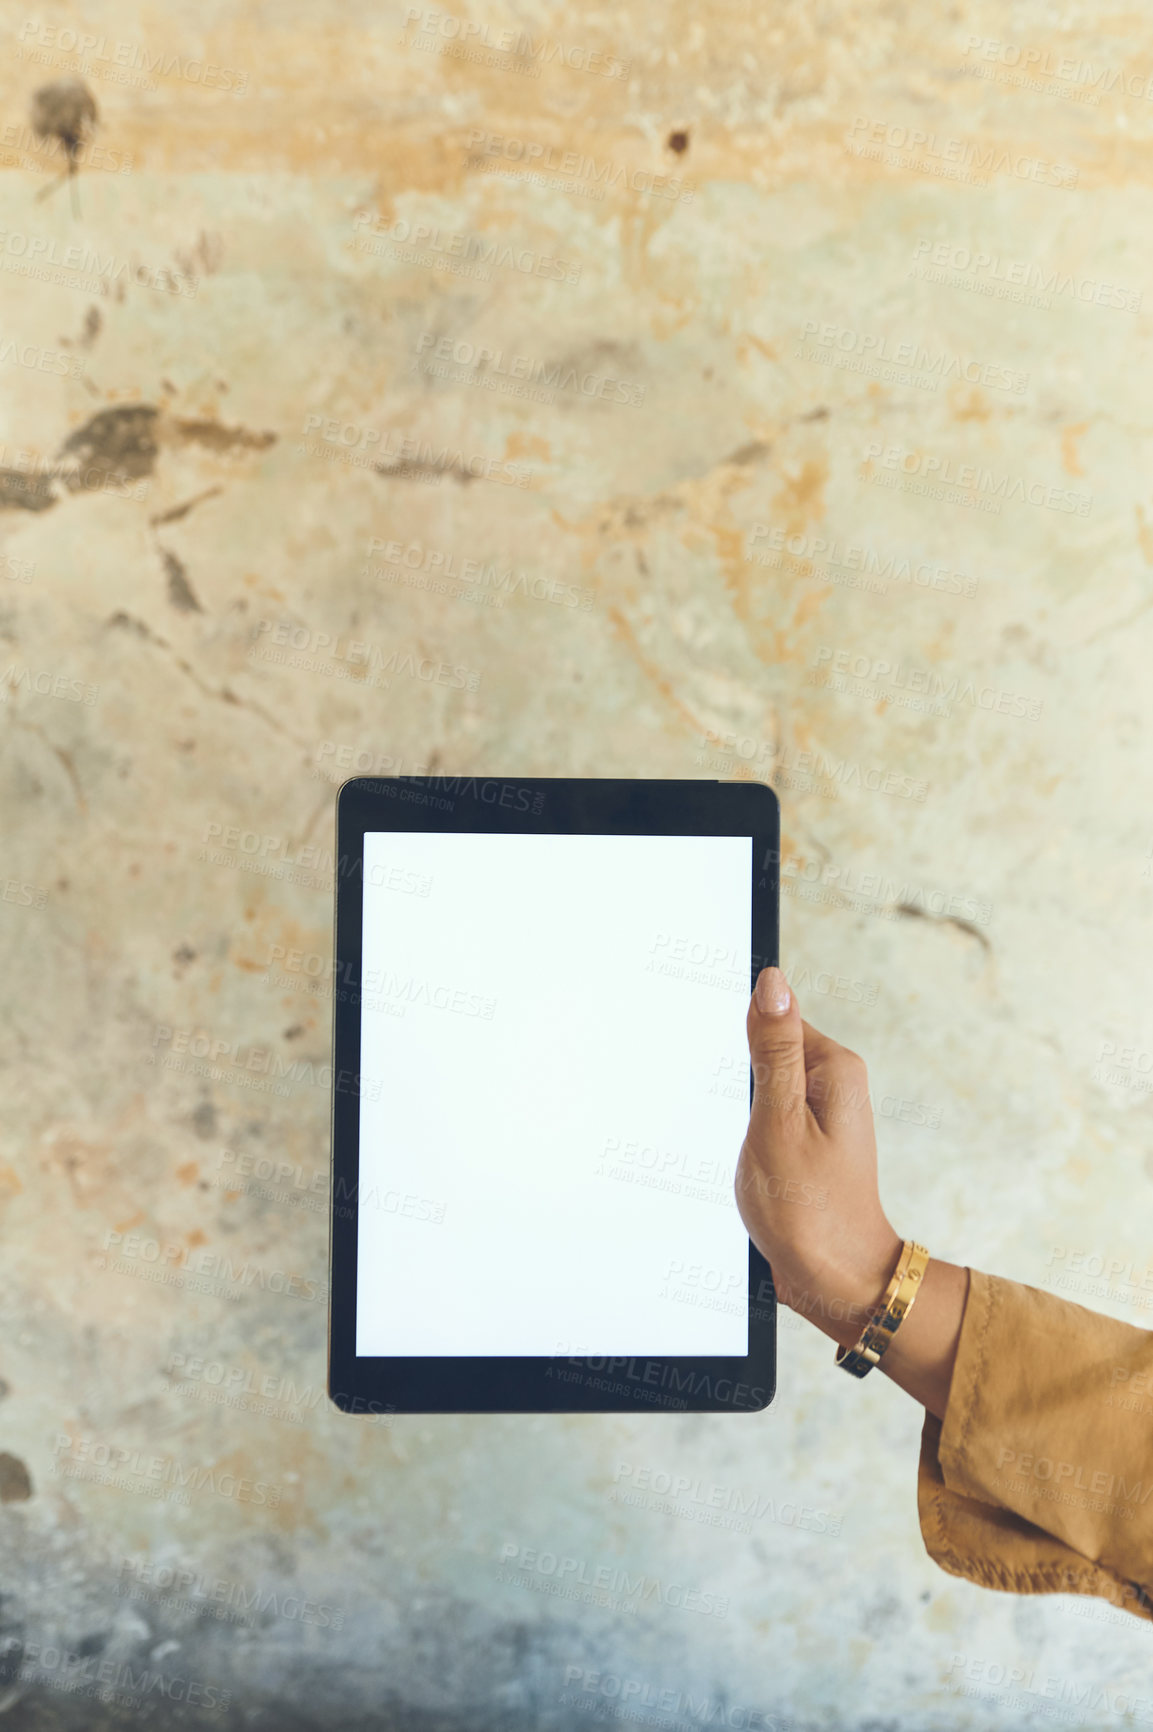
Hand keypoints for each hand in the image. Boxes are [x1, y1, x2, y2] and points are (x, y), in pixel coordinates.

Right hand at [734, 966, 969, 1418]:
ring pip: (760, 1089)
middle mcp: (835, 1085)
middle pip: (765, 1053)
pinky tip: (749, 1168)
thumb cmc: (810, 1213)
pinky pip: (767, 1119)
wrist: (837, 1284)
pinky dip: (748, 1136)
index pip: (774, 1019)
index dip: (738, 1043)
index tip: (728, 1084)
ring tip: (750, 1156)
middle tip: (740, 1130)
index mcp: (834, 1069)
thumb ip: (771, 1051)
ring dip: (739, 1115)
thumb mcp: (777, 1124)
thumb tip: (772, 981)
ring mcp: (823, 1116)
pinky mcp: (809, 1143)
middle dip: (737, 1083)